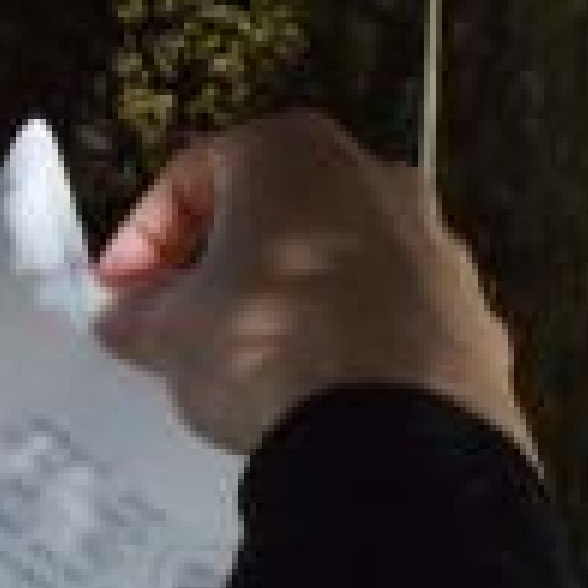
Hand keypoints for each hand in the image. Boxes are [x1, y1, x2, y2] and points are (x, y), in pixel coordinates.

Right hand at [94, 111, 528, 459]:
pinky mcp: (469, 312)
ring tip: (249, 366)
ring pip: (335, 261)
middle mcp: (374, 177)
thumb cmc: (268, 346)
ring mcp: (435, 244)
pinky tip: (317, 394)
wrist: (393, 434)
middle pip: (274, 212)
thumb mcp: (173, 333)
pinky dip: (347, 342)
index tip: (118, 291)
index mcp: (291, 153)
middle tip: (180, 321)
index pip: (192, 175)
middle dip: (220, 264)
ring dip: (286, 300)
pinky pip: (388, 317)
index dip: (142, 236)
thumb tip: (129, 317)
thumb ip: (142, 315)